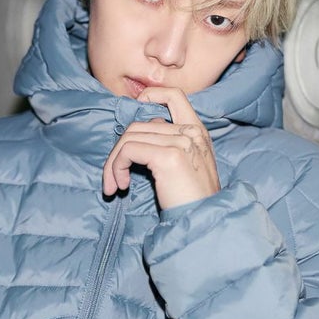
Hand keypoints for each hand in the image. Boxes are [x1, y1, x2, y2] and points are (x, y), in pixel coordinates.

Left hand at [103, 86, 219, 209]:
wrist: (205, 222)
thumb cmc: (192, 203)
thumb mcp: (187, 169)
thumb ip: (170, 148)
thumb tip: (141, 139)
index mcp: (198, 132)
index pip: (174, 96)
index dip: (150, 96)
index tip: (132, 121)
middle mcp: (191, 132)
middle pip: (139, 124)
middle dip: (119, 151)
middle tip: (113, 178)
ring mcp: (181, 141)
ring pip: (129, 137)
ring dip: (113, 162)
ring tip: (115, 186)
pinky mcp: (168, 156)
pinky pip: (128, 150)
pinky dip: (116, 167)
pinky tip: (121, 186)